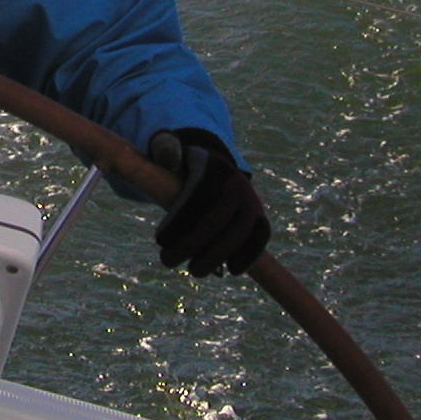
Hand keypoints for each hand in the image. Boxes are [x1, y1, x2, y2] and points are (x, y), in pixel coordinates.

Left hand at [147, 129, 270, 275]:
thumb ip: (164, 149)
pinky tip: (233, 271)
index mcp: (213, 166)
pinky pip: (260, 237)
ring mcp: (252, 200)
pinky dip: (249, 254)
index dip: (178, 221)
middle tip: (167, 261)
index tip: (159, 240)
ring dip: (216, 256)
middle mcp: (236, 182)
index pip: (196, 197)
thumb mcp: (169, 150)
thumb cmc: (183, 164)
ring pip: (238, 232)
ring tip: (194, 271)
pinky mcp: (261, 216)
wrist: (215, 167)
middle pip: (215, 219)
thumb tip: (170, 161)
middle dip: (190, 244)